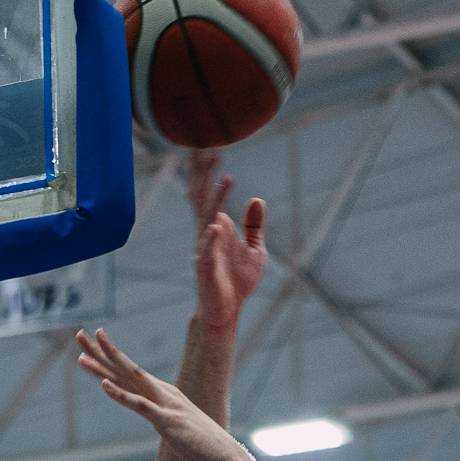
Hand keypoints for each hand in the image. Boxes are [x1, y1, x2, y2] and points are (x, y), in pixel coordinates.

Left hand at [76, 330, 255, 460]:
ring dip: (106, 366)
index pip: (132, 373)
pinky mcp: (167, 422)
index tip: (91, 346)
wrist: (227, 460)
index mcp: (165, 394)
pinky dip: (121, 395)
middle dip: (101, 352)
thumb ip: (168, 421)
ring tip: (84, 354)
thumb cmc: (205, 449)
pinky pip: (140, 406)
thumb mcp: (181, 430)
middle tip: (80, 335)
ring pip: (130, 380)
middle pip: (126, 369)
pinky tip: (103, 385)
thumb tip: (163, 421)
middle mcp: (164, 393)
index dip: (109, 359)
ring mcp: (166, 405)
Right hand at [187, 152, 266, 330]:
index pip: (211, 193)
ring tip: (218, 176)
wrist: (225, 312)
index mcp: (217, 226)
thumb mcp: (254, 250)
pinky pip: (206, 252)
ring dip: (212, 198)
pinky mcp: (206, 269)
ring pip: (204, 218)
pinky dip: (210, 240)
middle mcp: (207, 233)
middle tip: (207, 148)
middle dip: (204, 175)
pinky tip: (216, 227)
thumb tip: (257, 200)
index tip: (215, 148)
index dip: (211, 173)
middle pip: (202, 197)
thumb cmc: (237, 283)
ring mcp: (204, 250)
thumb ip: (254, 226)